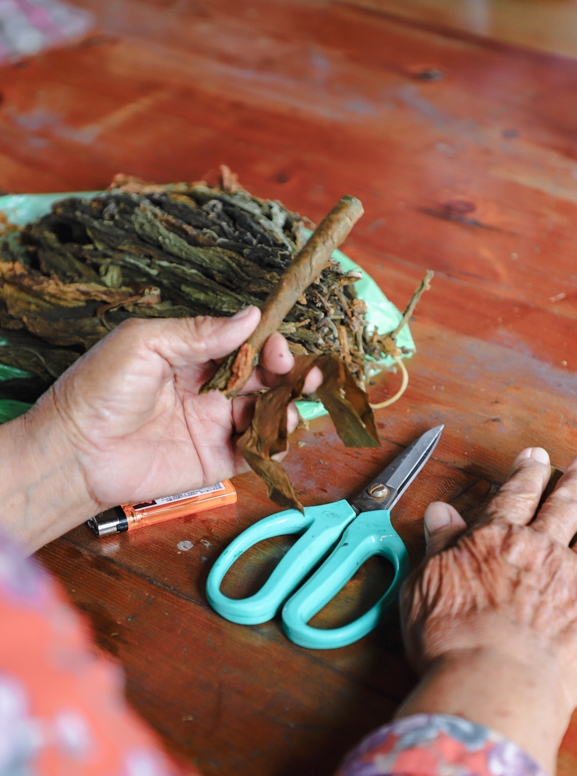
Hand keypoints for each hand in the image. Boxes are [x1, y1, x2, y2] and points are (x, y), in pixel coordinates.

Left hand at [0, 307, 319, 551]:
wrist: (75, 452)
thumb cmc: (98, 390)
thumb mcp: (146, 344)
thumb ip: (199, 332)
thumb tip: (251, 316)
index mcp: (192, 356)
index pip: (245, 344)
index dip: (268, 344)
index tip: (278, 346)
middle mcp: (209, 389)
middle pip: (265, 377)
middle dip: (289, 373)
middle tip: (302, 374)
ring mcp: (214, 425)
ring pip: (266, 412)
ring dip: (286, 407)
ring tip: (287, 407)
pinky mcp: (215, 459)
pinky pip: (256, 451)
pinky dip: (274, 442)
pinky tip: (276, 433)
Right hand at [397, 445, 576, 772]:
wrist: (494, 681)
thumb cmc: (450, 637)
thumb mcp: (425, 584)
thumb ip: (438, 545)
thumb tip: (440, 513)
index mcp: (494, 538)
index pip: (514, 494)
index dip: (526, 472)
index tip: (535, 456)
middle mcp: (538, 549)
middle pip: (562, 504)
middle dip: (575, 477)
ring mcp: (572, 578)